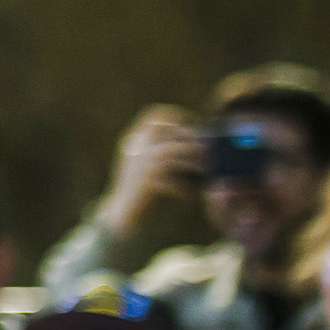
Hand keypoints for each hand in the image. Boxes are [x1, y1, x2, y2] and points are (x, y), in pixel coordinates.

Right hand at [97, 106, 201, 236]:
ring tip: (205, 169)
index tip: (194, 123)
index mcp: (134, 141)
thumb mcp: (146, 163)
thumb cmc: (141, 188)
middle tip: (207, 150)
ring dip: (193, 160)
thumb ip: (162, 150)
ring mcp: (139, 165)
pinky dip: (184, 188)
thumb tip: (196, 141)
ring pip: (172, 152)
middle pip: (168, 132)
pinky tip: (189, 197)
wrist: (123, 213)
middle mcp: (135, 149)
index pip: (154, 116)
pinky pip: (172, 180)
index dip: (177, 115)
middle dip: (191, 138)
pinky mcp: (145, 182)